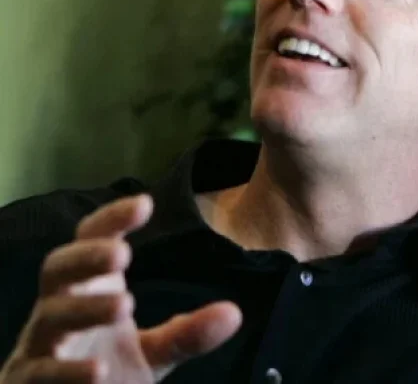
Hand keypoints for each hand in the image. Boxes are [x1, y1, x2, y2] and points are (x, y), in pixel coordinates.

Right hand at [0, 194, 241, 382]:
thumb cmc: (105, 370)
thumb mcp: (154, 352)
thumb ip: (187, 333)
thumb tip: (234, 312)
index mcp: (90, 289)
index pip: (91, 240)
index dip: (111, 219)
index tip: (145, 203)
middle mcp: (59, 308)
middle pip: (58, 268)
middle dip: (86, 257)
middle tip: (123, 253)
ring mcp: (39, 345)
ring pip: (49, 317)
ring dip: (85, 309)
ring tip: (125, 304)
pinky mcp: (30, 381)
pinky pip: (40, 372)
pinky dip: (67, 371)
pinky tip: (97, 370)